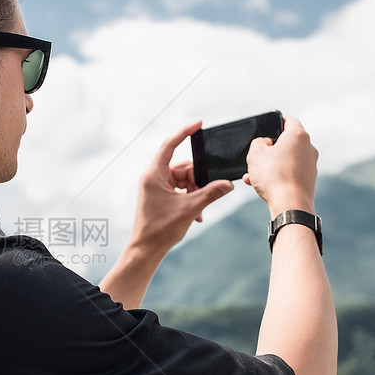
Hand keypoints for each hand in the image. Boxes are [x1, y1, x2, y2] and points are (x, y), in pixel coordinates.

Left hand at [130, 121, 233, 258]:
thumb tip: (228, 184)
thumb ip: (211, 193)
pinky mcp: (158, 196)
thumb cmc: (161, 229)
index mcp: (154, 174)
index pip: (169, 144)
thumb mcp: (190, 209)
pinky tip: (197, 215)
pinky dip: (189, 198)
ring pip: (183, 180)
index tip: (198, 124)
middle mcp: (152, 177)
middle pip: (182, 167)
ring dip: (195, 192)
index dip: (184, 132)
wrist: (146, 249)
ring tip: (200, 210)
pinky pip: (178, 190)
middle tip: (207, 194)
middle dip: (198, 180)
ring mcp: (155, 187)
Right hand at [244, 117, 317, 217]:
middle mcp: (308, 148)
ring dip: (270, 165)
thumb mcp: (255, 154)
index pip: (289, 121)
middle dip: (269, 150)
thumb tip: (264, 144)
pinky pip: (290, 173)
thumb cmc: (273, 176)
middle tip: (255, 158)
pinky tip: (262, 186)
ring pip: (287, 160)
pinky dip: (278, 176)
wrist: (289, 204)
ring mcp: (311, 165)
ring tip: (253, 177)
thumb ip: (258, 143)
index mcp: (297, 136)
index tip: (268, 128)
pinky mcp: (309, 180)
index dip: (276, 123)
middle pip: (287, 143)